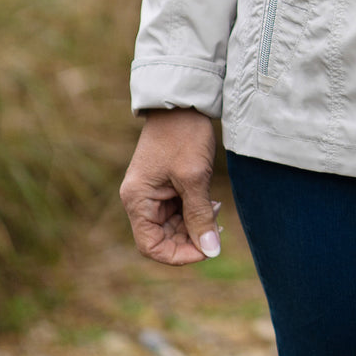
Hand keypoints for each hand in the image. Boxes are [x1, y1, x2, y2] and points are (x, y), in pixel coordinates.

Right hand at [120, 108, 220, 264]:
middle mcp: (140, 199)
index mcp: (137, 200)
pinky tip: (212, 202)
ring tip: (216, 209)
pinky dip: (195, 211)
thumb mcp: (194, 177)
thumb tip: (211, 250)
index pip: (151, 246)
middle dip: (191, 237)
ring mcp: (153, 191)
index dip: (178, 254)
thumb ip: (200, 216)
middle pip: (163, 237)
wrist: (184, 101)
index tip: (206, 250)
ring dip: (195, 224)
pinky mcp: (166, 184)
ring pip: (173, 225)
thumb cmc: (184, 135)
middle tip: (217, 227)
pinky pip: (178, 210)